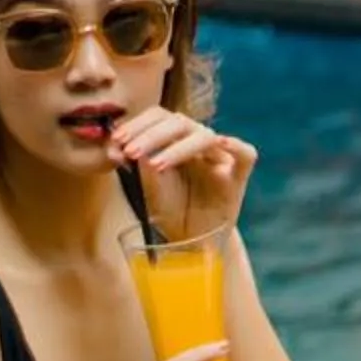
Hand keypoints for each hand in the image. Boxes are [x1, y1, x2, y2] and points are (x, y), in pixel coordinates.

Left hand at [114, 109, 254, 238]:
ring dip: (177, 147)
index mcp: (176, 139)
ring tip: (155, 165)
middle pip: (179, 122)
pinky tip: (222, 143)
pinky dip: (236, 146)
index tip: (117, 139)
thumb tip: (115, 146)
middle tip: (131, 151)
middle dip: (151, 135)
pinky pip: (245, 155)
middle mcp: (198, 143)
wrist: (193, 243)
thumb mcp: (146, 188)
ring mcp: (219, 158)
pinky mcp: (238, 178)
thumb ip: (134, 166)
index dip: (138, 123)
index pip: (159, 117)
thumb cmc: (172, 211)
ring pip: (205, 137)